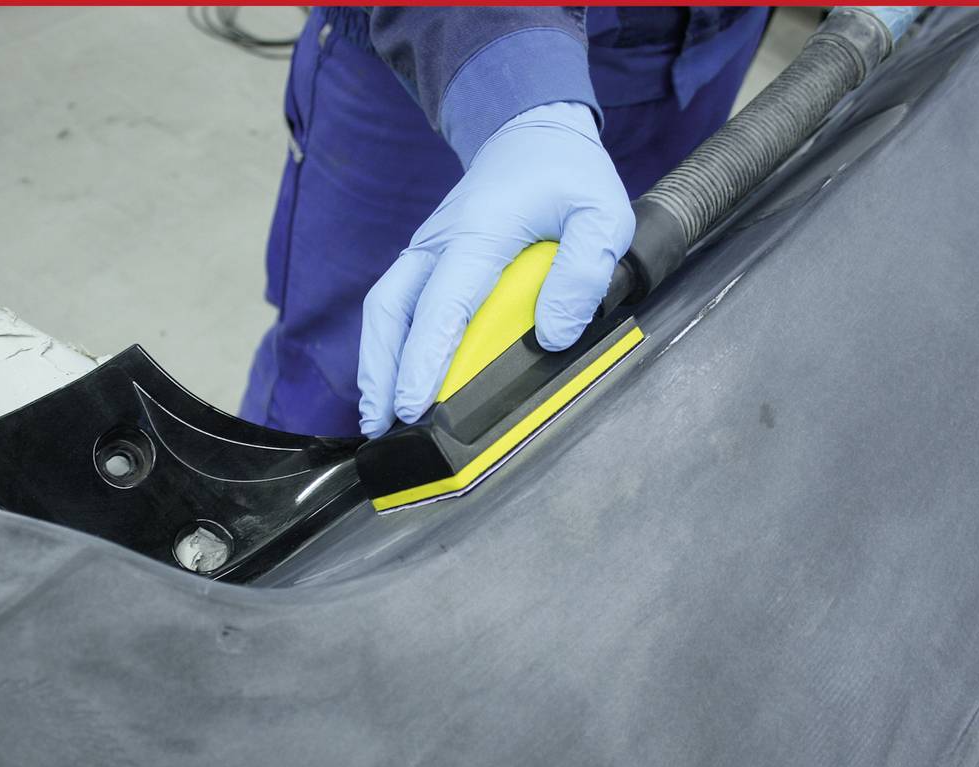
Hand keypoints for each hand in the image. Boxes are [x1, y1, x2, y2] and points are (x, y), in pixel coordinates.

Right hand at [357, 101, 634, 438]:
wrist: (534, 130)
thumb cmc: (566, 173)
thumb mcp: (602, 214)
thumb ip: (584, 273)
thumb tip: (554, 335)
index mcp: (480, 231)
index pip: (444, 303)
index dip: (424, 357)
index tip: (412, 403)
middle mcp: (440, 241)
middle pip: (391, 309)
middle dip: (380, 369)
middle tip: (380, 424)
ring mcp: (428, 248)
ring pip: (385, 308)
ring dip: (375, 361)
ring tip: (376, 415)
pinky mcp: (428, 258)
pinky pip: (398, 303)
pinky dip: (388, 343)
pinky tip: (391, 378)